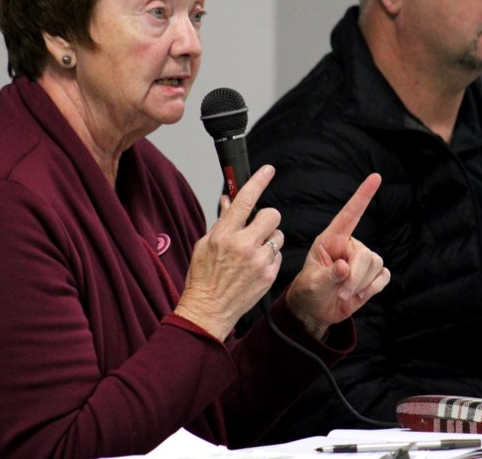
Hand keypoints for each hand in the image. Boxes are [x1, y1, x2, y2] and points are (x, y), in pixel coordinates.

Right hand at [174, 165, 283, 340]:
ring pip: (278, 235)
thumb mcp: (205, 245)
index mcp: (224, 235)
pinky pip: (279, 255)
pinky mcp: (269, 275)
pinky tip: (255, 266)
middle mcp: (244, 245)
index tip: (268, 170)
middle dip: (266, 218)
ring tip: (254, 251)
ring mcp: (259, 261)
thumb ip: (221, 221)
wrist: (208, 311)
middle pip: (272, 215)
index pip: (245, 200)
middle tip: (257, 226)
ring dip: (269, 239)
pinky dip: (270, 257)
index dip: (258, 181)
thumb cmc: (203, 278)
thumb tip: (227, 200)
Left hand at [285, 173, 389, 339]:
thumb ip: (328, 276)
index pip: (350, 214)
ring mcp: (362, 260)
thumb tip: (344, 267)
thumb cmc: (308, 291)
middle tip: (342, 291)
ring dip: (361, 284)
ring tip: (344, 293)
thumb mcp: (312, 284)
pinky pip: (384, 276)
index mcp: (332, 239)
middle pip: (366, 254)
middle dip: (356, 276)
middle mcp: (349, 245)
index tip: (376, 177)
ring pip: (376, 265)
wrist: (314, 311)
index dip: (363, 195)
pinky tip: (359, 294)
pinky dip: (372, 289)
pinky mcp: (372, 276)